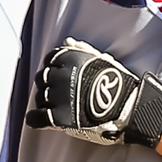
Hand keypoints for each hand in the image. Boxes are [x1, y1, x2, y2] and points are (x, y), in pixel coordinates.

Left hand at [25, 38, 161, 146]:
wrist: (126, 109)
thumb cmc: (118, 84)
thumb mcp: (103, 60)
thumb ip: (83, 50)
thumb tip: (67, 41)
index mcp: (69, 60)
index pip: (50, 60)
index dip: (53, 68)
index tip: (60, 76)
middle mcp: (60, 76)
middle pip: (42, 79)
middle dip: (47, 85)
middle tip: (60, 93)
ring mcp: (57, 97)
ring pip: (39, 97)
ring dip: (44, 101)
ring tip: (56, 107)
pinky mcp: (57, 117)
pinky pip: (37, 117)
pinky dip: (35, 118)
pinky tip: (39, 120)